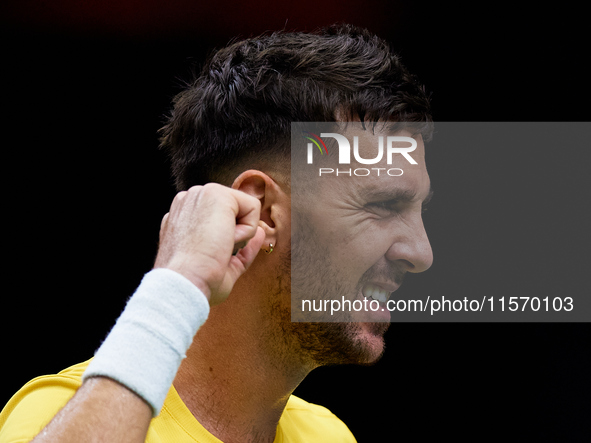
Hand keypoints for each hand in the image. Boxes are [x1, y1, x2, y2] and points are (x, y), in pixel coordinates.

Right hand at [154, 183, 265, 304]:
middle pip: (234, 211)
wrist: (184, 283)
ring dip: (240, 233)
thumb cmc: (197, 281)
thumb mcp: (221, 262)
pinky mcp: (215, 194)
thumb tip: (260, 233)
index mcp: (183, 215)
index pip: (221, 217)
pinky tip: (225, 240)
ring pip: (243, 208)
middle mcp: (189, 200)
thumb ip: (241, 246)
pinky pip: (253, 208)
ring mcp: (200, 194)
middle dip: (235, 234)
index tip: (211, 255)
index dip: (228, 238)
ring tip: (218, 247)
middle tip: (215, 252)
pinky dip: (248, 230)